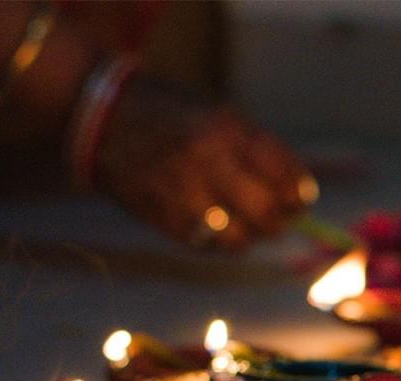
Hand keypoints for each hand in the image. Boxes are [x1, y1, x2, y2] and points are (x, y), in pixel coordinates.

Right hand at [93, 75, 314, 248]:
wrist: (101, 116)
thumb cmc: (172, 115)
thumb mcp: (219, 114)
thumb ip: (258, 151)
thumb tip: (297, 194)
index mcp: (227, 130)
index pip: (286, 177)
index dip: (300, 196)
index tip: (300, 201)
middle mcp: (207, 161)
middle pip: (268, 213)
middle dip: (279, 221)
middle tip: (279, 220)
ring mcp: (183, 192)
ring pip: (241, 238)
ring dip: (250, 236)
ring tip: (247, 225)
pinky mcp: (164, 218)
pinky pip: (208, 246)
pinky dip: (219, 242)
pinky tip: (215, 225)